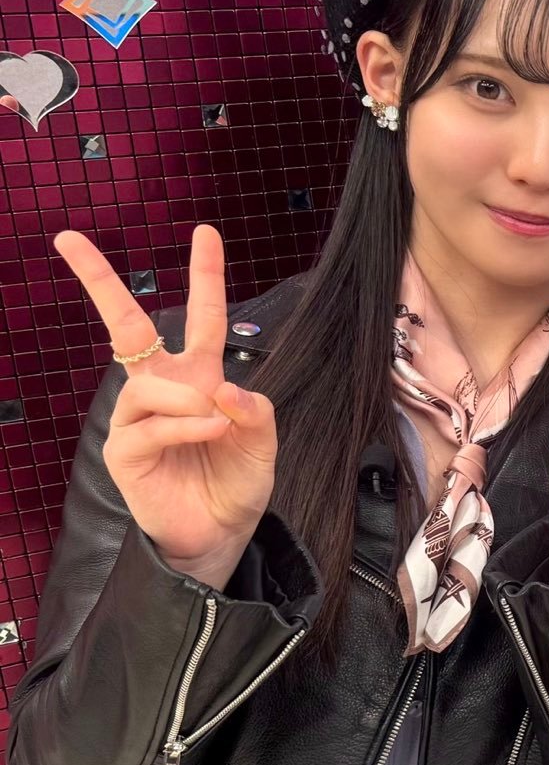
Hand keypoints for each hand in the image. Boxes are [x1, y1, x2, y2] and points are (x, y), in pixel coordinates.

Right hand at [54, 225, 276, 588]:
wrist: (220, 533)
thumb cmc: (236, 482)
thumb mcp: (262, 440)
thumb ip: (254, 409)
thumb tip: (222, 388)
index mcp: (199, 377)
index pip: (202, 317)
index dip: (205, 276)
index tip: (205, 232)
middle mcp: (161, 388)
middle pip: (126, 326)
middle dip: (99, 282)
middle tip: (69, 240)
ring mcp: (136, 417)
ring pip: (150, 384)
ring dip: (187, 398)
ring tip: (215, 422)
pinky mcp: (124, 450)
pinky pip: (151, 424)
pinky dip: (186, 424)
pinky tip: (209, 430)